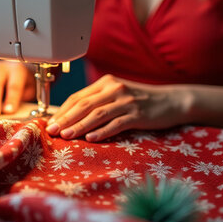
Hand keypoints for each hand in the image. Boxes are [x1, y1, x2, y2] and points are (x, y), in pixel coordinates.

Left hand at [46, 75, 194, 141]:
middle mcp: (115, 88)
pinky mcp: (138, 114)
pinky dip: (102, 131)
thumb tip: (71, 118)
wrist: (172, 101)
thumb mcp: (117, 95)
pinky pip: (116, 123)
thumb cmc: (141, 100)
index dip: (63, 110)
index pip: (79, 97)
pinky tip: (91, 139)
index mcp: (106, 82)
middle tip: (52, 131)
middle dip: (66, 118)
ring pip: (98, 114)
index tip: (50, 123)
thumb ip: (97, 102)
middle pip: (85, 104)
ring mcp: (127, 101)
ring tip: (67, 136)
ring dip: (80, 126)